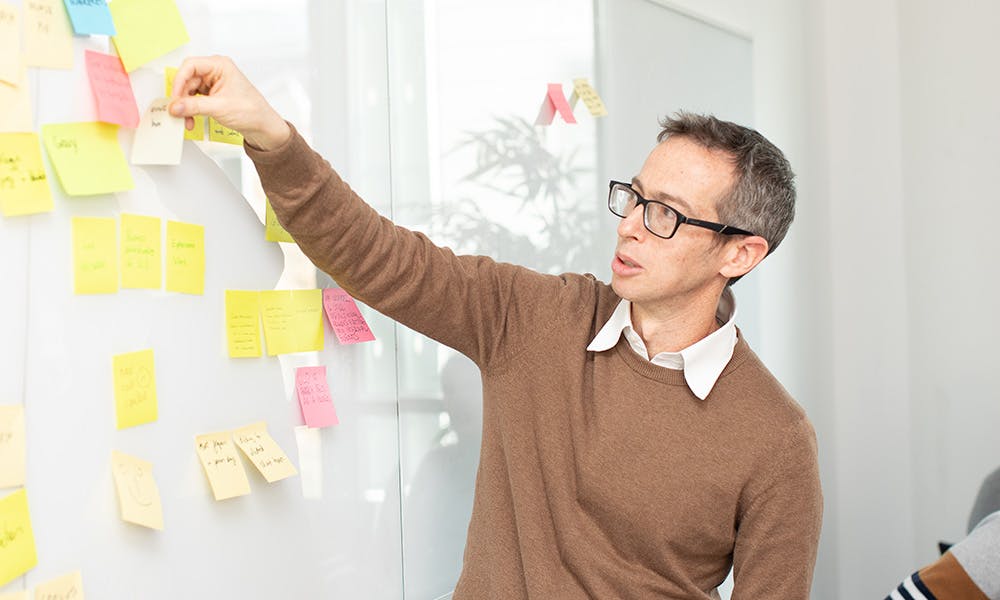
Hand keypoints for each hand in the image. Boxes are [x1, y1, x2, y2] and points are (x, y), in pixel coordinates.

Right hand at [168, 55, 290, 150]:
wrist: (262, 126)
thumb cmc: (252, 111)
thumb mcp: (219, 107)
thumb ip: (194, 106)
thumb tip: (175, 106)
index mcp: (220, 65)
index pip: (190, 65)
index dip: (179, 80)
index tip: (175, 96)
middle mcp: (216, 71)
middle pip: (187, 79)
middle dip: (181, 96)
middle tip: (177, 110)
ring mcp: (213, 83)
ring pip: (189, 90)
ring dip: (185, 105)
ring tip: (185, 119)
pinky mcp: (212, 94)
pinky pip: (194, 99)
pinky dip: (190, 109)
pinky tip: (190, 119)